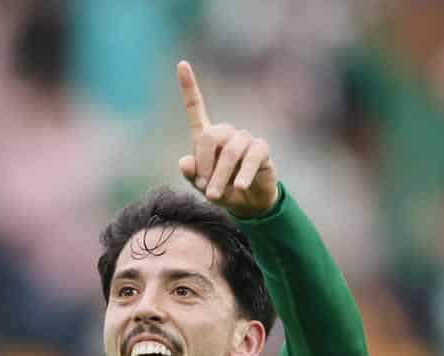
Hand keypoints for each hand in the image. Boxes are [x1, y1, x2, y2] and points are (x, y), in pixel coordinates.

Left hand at [176, 60, 278, 217]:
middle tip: (203, 188)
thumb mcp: (203, 186)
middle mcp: (226, 133)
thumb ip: (192, 174)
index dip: (189, 87)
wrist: (249, 203)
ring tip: (215, 196)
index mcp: (207, 136)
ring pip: (230, 151)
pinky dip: (243, 173)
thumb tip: (185, 162)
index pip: (196, 107)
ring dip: (221, 176)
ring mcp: (244, 140)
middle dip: (204, 164)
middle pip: (210, 136)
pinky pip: (251, 157)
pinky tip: (239, 187)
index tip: (181, 64)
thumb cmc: (222, 190)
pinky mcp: (261, 150)